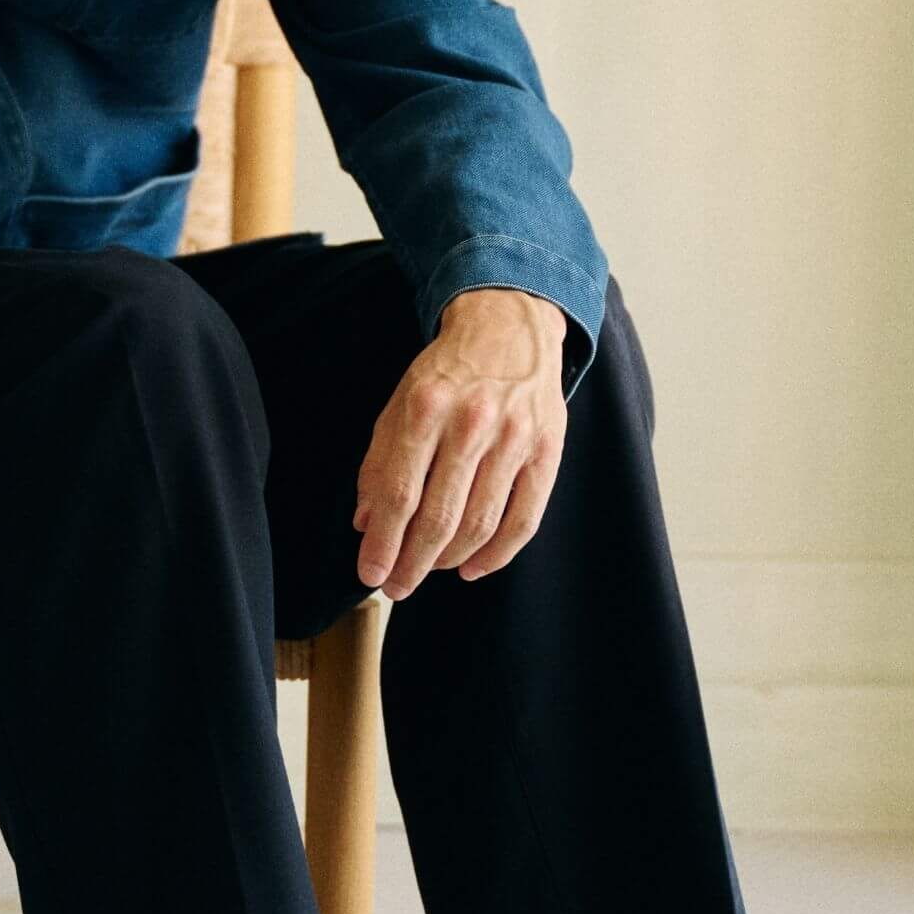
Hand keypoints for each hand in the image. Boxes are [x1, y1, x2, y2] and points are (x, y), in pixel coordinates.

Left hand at [351, 288, 566, 597]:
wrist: (509, 327)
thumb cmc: (448, 371)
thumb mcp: (399, 402)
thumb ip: (379, 461)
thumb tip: (366, 522)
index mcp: (425, 408)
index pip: (399, 492)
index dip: (382, 542)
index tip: (369, 573)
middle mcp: (471, 424)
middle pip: (439, 516)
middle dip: (412, 562)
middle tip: (396, 586)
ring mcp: (515, 438)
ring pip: (480, 523)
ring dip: (448, 560)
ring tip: (426, 571)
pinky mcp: (547, 451)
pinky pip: (524, 519)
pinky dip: (496, 554)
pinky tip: (471, 568)